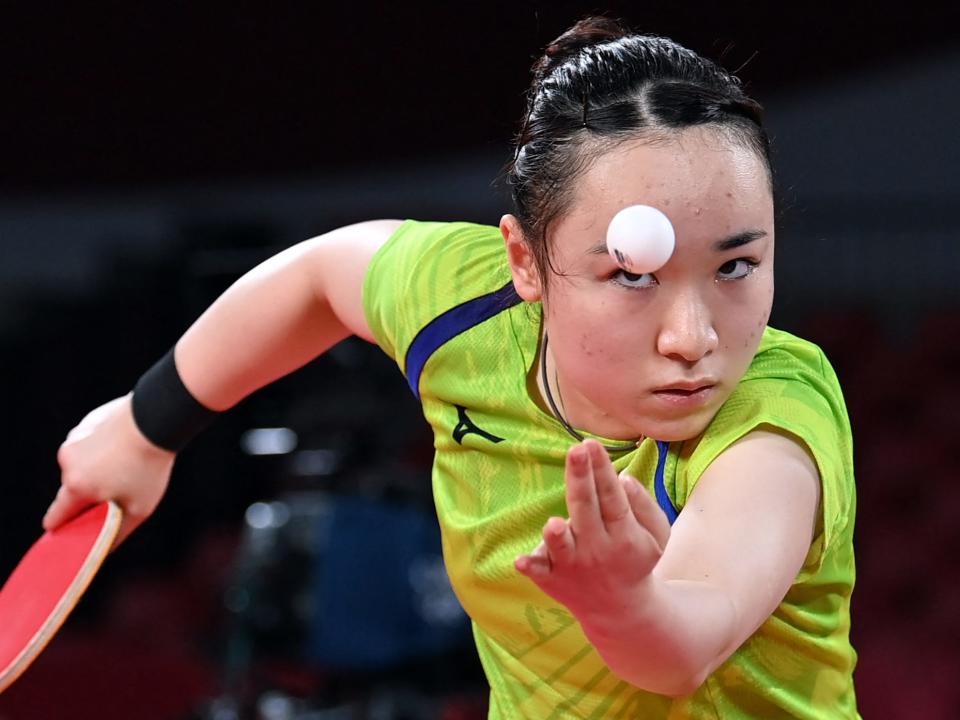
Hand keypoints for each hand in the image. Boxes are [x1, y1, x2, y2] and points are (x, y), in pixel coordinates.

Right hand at [44, 393, 174, 547]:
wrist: (157, 419)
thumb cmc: (150, 467)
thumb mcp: (139, 509)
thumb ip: (116, 534)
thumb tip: (101, 550)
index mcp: (75, 487)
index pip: (55, 517)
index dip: (62, 528)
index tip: (69, 533)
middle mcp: (67, 463)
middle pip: (71, 492)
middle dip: (89, 496)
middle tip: (118, 493)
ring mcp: (74, 440)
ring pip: (81, 467)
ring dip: (98, 471)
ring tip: (128, 465)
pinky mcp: (85, 425)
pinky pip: (89, 446)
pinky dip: (102, 450)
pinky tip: (126, 446)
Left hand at [515, 439, 671, 632]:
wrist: (620, 611)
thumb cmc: (634, 559)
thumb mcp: (656, 535)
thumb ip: (644, 506)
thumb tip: (623, 478)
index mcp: (624, 534)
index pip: (612, 496)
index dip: (602, 470)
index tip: (591, 445)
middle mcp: (597, 549)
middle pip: (586, 509)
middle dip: (581, 479)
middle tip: (576, 452)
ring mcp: (573, 566)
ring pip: (563, 546)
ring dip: (557, 536)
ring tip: (554, 524)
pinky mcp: (553, 580)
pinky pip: (541, 572)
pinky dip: (532, 567)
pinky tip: (521, 562)